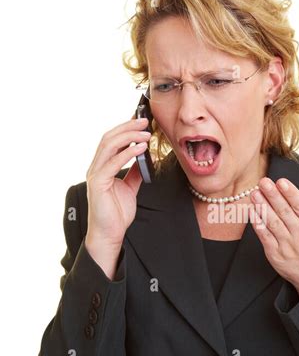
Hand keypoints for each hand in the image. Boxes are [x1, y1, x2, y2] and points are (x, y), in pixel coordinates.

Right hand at [85, 116, 151, 248]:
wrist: (109, 234)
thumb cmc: (116, 214)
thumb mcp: (130, 188)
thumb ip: (135, 173)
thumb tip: (144, 158)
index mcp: (102, 167)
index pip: (112, 141)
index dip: (125, 128)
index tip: (141, 121)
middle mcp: (96, 167)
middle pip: (109, 138)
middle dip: (128, 127)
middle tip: (145, 121)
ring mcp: (95, 174)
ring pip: (109, 146)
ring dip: (129, 136)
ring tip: (146, 133)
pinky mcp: (98, 183)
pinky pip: (112, 163)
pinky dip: (127, 153)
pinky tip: (141, 148)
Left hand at [249, 172, 298, 298]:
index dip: (291, 193)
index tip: (281, 181)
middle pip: (285, 212)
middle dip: (273, 196)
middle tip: (263, 182)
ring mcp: (288, 245)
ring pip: (273, 223)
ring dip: (263, 207)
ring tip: (255, 193)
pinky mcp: (276, 255)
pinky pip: (265, 237)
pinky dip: (258, 224)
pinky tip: (252, 212)